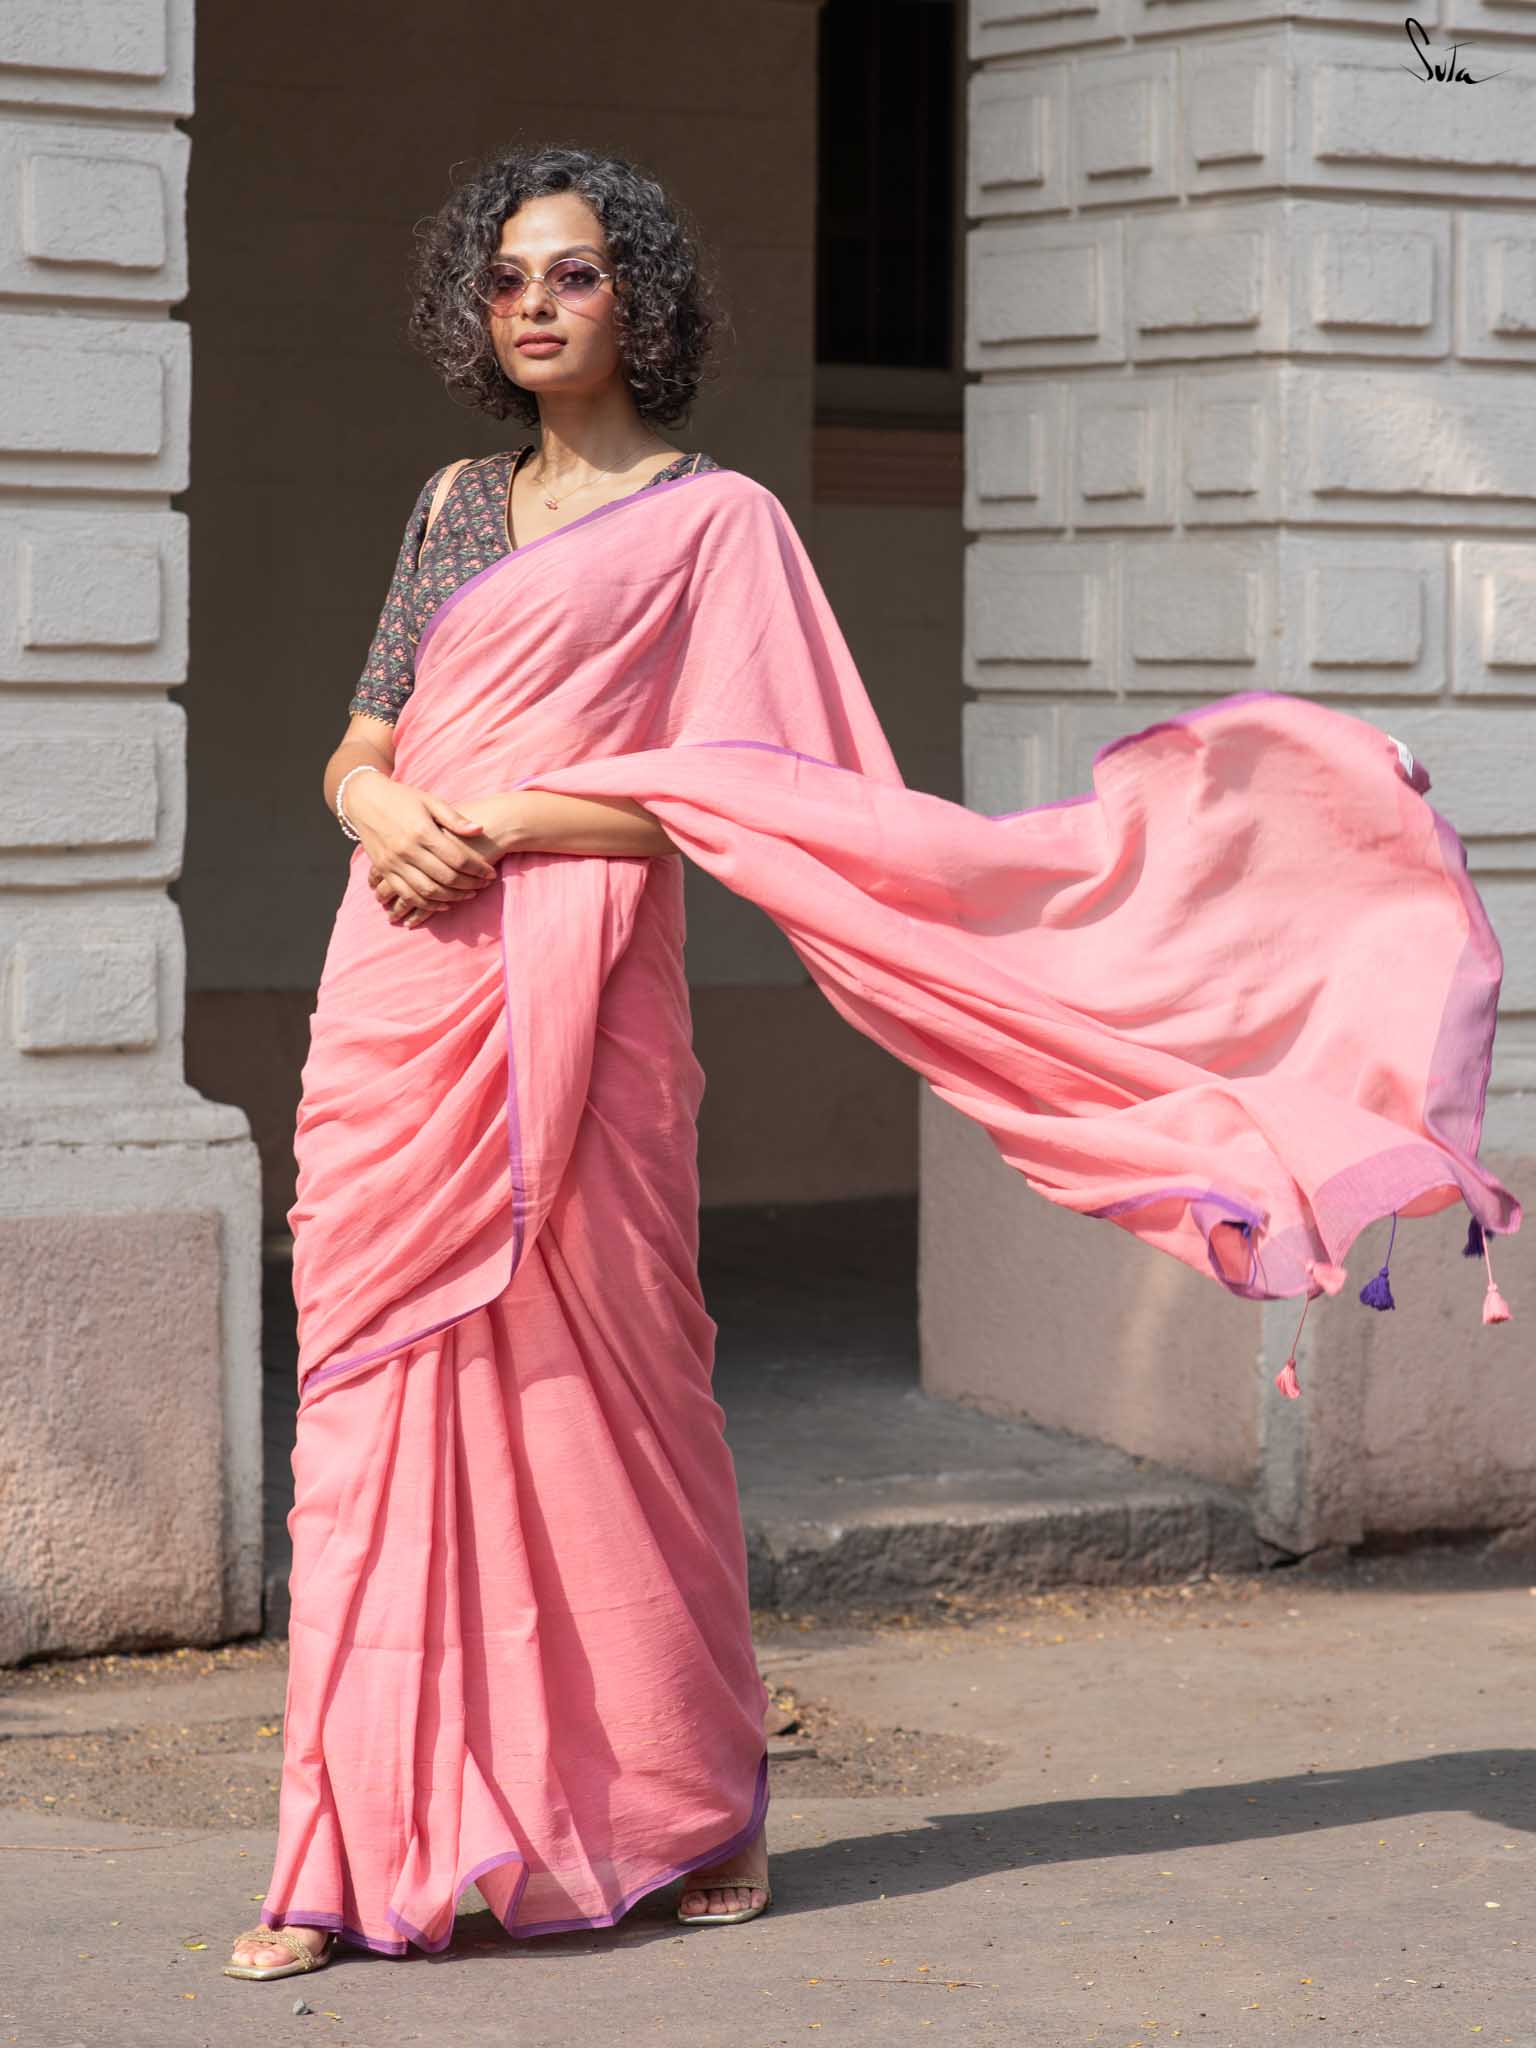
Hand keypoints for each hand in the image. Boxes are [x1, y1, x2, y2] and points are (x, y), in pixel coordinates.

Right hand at [349, 774, 506, 927]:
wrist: (365, 799)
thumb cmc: (402, 798)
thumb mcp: (430, 801)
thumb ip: (454, 818)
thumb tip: (480, 830)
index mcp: (422, 831)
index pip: (457, 858)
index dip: (477, 869)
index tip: (490, 873)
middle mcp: (407, 850)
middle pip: (445, 878)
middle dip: (469, 885)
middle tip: (483, 886)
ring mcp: (393, 862)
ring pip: (427, 892)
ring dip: (451, 898)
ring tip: (468, 895)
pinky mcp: (384, 870)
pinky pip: (407, 895)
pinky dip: (427, 904)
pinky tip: (443, 904)